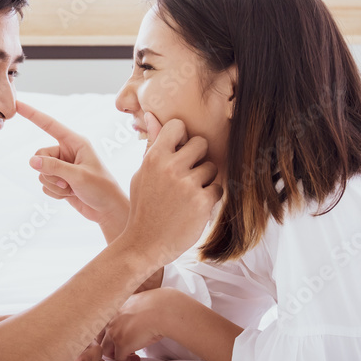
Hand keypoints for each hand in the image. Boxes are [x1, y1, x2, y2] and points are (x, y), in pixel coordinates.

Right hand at [17, 101, 129, 240]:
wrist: (108, 211)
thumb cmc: (101, 189)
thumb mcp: (78, 176)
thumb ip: (54, 167)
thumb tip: (32, 161)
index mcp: (76, 142)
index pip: (50, 125)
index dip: (33, 114)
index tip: (18, 104)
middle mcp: (67, 151)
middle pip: (40, 155)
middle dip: (48, 172)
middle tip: (66, 183)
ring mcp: (63, 166)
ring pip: (41, 172)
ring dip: (53, 185)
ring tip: (70, 189)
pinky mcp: (59, 180)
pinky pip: (44, 184)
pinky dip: (54, 193)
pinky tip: (69, 195)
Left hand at [100, 289, 175, 360]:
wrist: (160, 310)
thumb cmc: (154, 305)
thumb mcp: (137, 304)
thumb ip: (129, 310)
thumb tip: (134, 317)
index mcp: (113, 310)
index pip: (101, 324)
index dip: (108, 332)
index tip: (119, 336)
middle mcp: (110, 321)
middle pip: (101, 338)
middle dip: (109, 345)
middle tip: (120, 349)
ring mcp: (114, 333)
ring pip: (106, 350)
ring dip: (116, 354)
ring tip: (129, 355)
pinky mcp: (121, 345)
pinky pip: (120, 358)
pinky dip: (128, 360)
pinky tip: (136, 358)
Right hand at [119, 113, 222, 267]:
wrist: (144, 243)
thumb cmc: (143, 206)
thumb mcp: (141, 174)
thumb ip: (151, 145)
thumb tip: (151, 116)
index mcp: (154, 157)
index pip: (178, 126)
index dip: (182, 138)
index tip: (179, 152)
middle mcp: (171, 167)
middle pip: (201, 143)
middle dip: (198, 158)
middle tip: (187, 176)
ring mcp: (187, 184)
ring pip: (212, 167)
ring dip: (205, 180)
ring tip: (189, 195)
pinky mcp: (202, 201)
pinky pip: (218, 188)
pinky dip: (210, 198)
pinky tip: (195, 207)